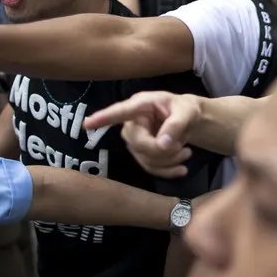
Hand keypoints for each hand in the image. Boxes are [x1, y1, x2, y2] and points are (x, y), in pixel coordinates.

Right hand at [84, 91, 201, 177]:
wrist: (189, 121)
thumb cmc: (185, 110)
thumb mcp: (188, 112)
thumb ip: (177, 124)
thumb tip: (163, 144)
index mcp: (141, 105)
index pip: (121, 111)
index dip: (104, 118)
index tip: (87, 124)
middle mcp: (132, 122)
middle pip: (138, 144)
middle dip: (162, 151)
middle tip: (185, 148)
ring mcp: (135, 140)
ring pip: (144, 159)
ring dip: (168, 161)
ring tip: (187, 152)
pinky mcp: (141, 153)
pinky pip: (149, 168)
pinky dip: (167, 172)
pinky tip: (182, 169)